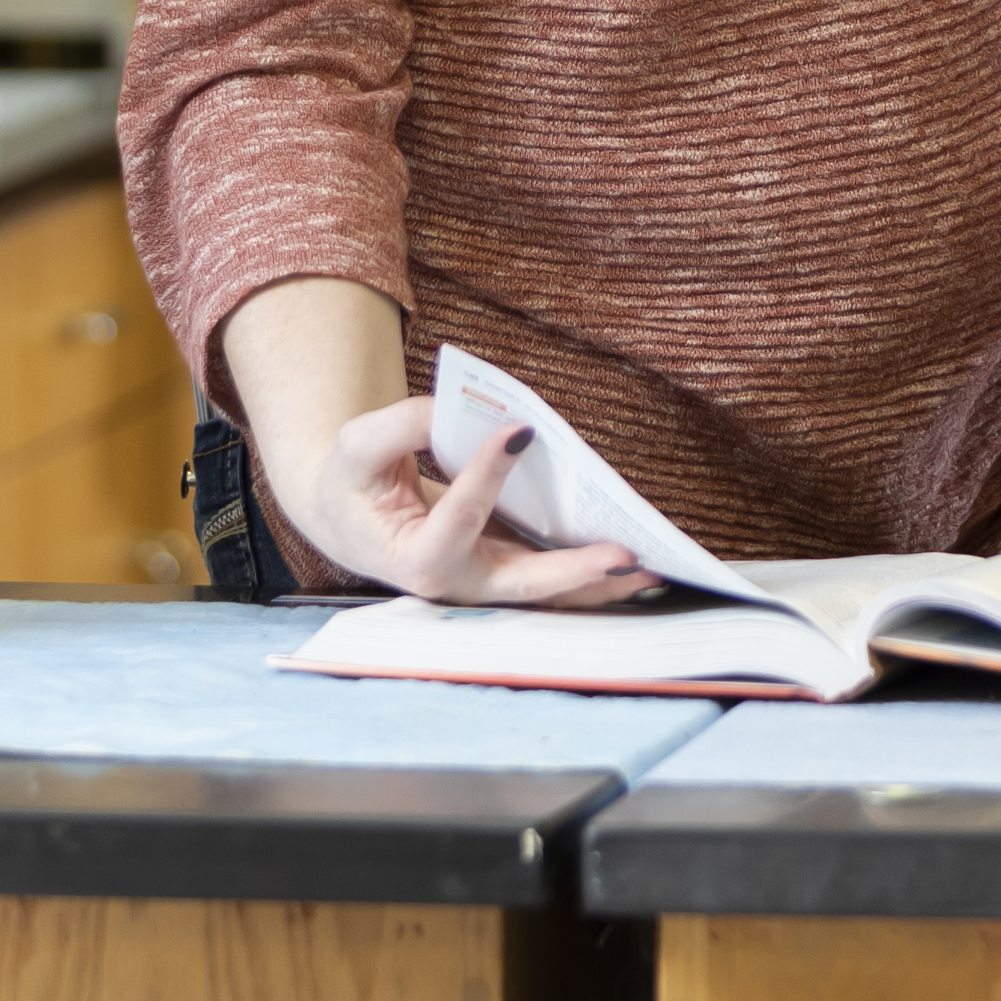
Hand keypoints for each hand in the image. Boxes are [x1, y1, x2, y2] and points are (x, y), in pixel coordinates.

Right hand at [260, 397, 656, 608]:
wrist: (348, 518)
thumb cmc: (351, 482)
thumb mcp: (358, 446)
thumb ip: (401, 425)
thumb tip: (456, 409)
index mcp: (413, 558)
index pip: (457, 518)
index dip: (488, 475)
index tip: (520, 429)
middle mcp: (456, 583)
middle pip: (522, 584)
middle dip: (574, 571)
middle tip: (624, 555)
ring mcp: (485, 582)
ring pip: (548, 591)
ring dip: (600, 581)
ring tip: (652, 564)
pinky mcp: (506, 569)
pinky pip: (553, 575)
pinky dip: (592, 570)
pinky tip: (636, 560)